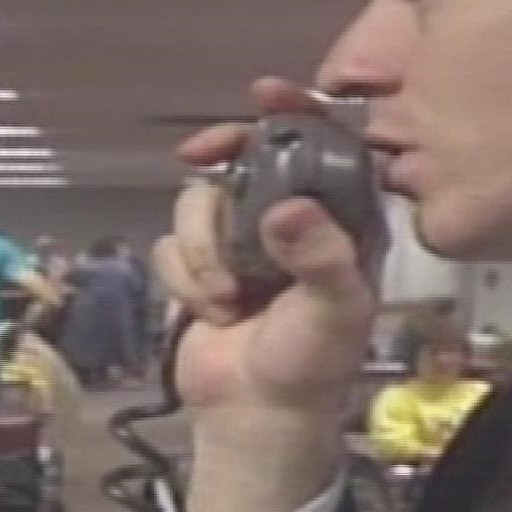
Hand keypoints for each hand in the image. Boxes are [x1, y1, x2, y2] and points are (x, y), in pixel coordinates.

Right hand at [153, 77, 379, 420]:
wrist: (257, 417)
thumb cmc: (312, 363)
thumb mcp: (335, 310)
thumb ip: (320, 257)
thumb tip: (286, 211)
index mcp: (339, 220)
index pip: (321, 147)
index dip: (295, 111)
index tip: (265, 94)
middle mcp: (290, 220)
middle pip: (246, 159)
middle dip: (222, 163)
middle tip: (201, 156)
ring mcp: (241, 241)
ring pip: (200, 200)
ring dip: (204, 248)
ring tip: (228, 298)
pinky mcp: (199, 265)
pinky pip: (172, 242)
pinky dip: (185, 277)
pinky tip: (211, 311)